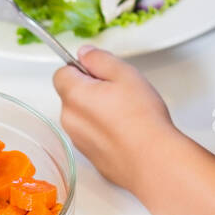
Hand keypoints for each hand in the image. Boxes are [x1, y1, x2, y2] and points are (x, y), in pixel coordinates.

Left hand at [52, 46, 180, 192]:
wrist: (153, 161)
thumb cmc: (142, 118)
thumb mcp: (125, 74)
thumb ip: (99, 59)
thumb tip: (85, 53)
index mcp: (74, 95)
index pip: (62, 73)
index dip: (82, 68)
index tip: (101, 72)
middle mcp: (70, 119)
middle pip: (72, 95)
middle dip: (90, 89)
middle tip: (120, 91)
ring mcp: (79, 141)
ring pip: (82, 116)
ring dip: (97, 111)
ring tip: (127, 113)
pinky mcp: (91, 157)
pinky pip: (92, 135)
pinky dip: (104, 131)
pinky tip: (126, 131)